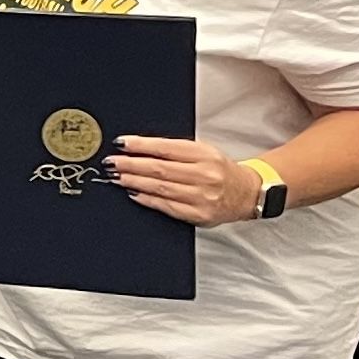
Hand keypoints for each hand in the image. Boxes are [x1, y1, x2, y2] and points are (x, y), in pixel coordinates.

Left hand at [112, 135, 257, 225]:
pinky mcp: (199, 215)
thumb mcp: (203, 152)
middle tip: (111, 162)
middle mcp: (205, 175)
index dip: (140, 146)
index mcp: (205, 155)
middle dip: (130, 165)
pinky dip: (147, 199)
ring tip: (116, 177)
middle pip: (159, 169)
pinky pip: (166, 206)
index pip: (166, 148)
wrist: (248, 194)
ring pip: (160, 188)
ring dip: (133, 182)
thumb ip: (174, 150)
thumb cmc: (220, 170)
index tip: (121, 143)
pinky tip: (133, 193)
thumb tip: (138, 148)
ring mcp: (202, 197)